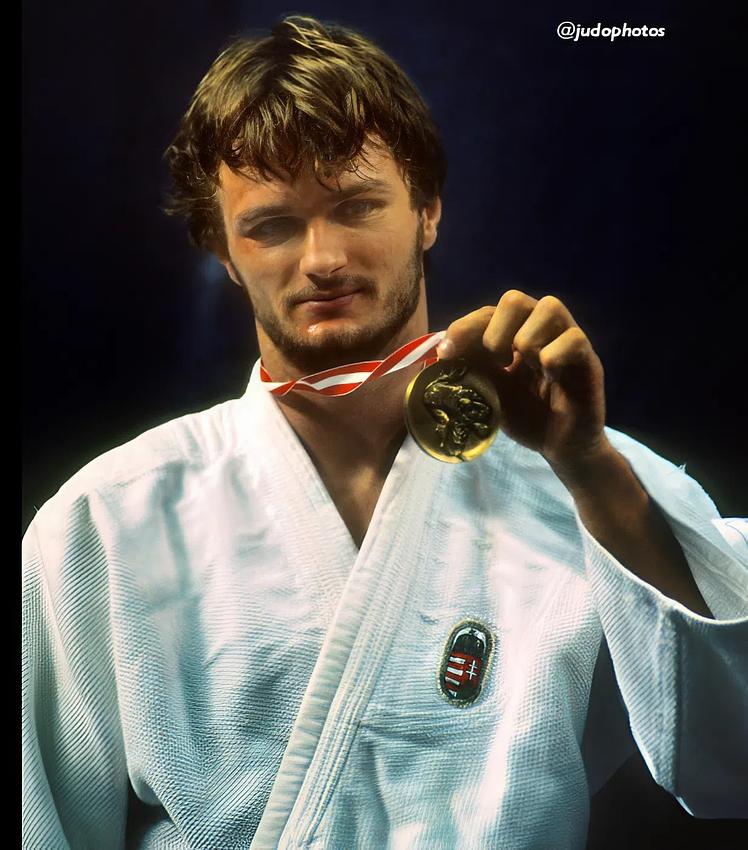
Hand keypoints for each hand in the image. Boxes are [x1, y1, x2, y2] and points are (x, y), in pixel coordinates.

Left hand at [436, 290, 608, 468]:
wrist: (558, 446)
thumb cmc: (526, 414)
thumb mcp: (490, 391)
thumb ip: (472, 367)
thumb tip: (441, 352)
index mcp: (514, 332)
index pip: (486, 313)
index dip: (463, 328)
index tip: (447, 353)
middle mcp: (541, 328)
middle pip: (515, 300)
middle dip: (496, 331)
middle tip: (496, 363)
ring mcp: (566, 338)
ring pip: (549, 307)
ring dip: (527, 339)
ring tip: (525, 368)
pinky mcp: (588, 357)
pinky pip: (573, 339)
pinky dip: (553, 357)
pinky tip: (549, 377)